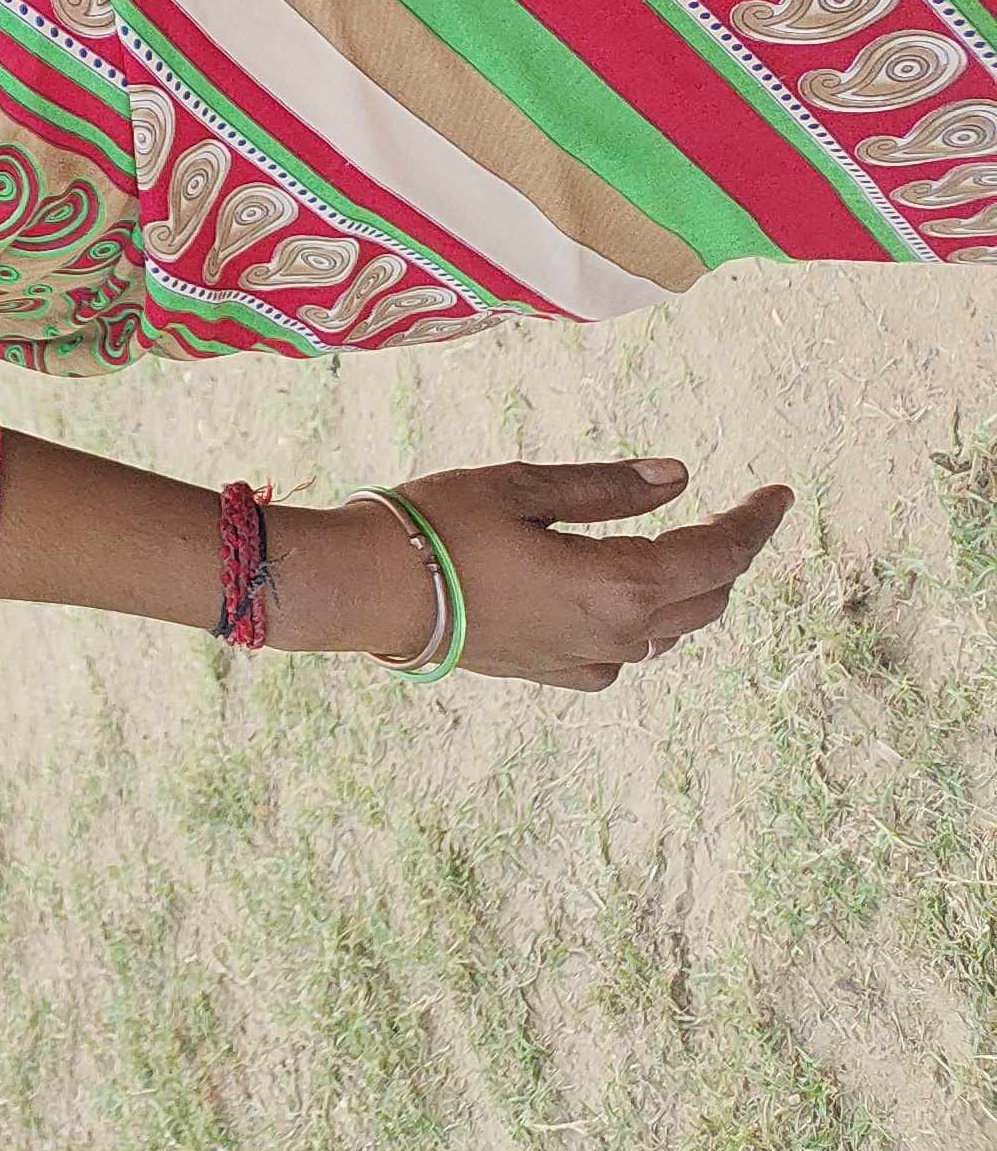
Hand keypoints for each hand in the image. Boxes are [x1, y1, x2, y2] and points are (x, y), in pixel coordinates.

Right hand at [289, 461, 794, 691]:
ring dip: (687, 589)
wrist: (369, 591)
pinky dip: (643, 621)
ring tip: (678, 548)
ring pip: (671, 630)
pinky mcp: (554, 673)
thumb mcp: (523, 485)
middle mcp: (617, 633)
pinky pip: (626, 652)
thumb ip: (608, 487)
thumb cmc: (439, 525)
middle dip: (727, 555)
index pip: (718, 556)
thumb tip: (681, 476)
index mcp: (618, 583)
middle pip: (706, 599)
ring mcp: (586, 660)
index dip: (755, 524)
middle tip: (730, 514)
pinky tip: (618, 598)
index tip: (780, 493)